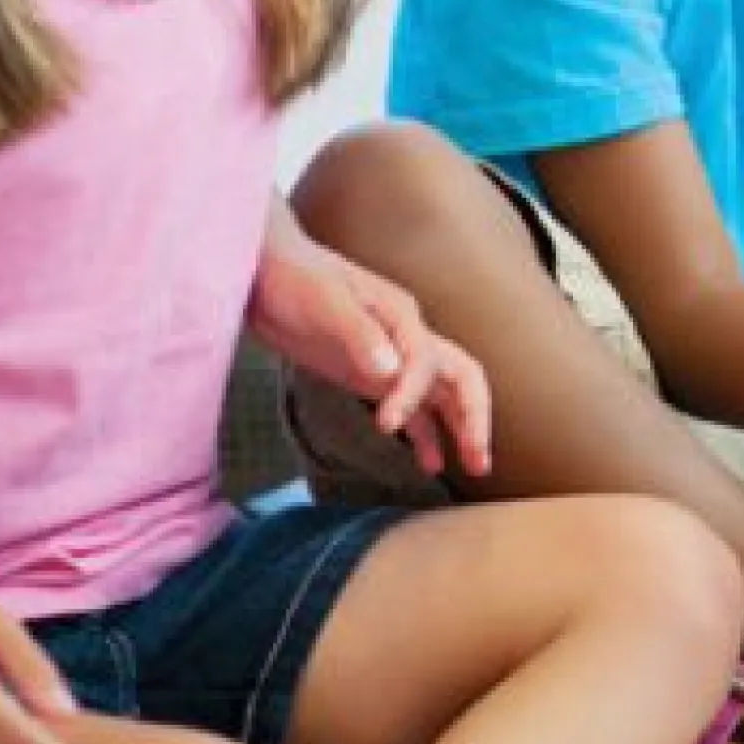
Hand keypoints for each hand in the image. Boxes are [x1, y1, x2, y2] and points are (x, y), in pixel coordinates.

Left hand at [254, 243, 493, 480]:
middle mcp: (407, 339)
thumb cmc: (295, 279)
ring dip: (460, 430)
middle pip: (461, 378)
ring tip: (471, 468)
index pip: (427, 363)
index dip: (412, 396)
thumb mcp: (325, 302)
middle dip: (474, 418)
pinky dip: (425, 434)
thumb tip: (389, 371)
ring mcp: (393, 359)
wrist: (266, 275)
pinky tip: (430, 462)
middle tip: (478, 461)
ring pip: (443, 396)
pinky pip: (413, 409)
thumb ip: (359, 334)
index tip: (386, 427)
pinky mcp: (374, 377)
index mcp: (401, 317)